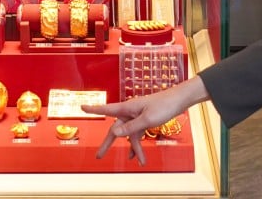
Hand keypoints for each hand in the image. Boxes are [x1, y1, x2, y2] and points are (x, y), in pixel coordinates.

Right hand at [82, 77, 208, 164]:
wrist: (180, 100)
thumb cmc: (164, 105)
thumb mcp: (147, 119)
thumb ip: (131, 128)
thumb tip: (114, 132)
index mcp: (127, 108)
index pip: (106, 109)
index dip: (93, 109)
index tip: (81, 106)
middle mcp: (130, 111)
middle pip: (116, 129)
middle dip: (109, 143)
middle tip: (99, 155)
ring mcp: (138, 116)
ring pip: (130, 134)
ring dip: (133, 147)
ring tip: (136, 161)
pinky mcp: (146, 119)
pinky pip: (138, 134)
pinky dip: (139, 144)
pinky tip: (139, 155)